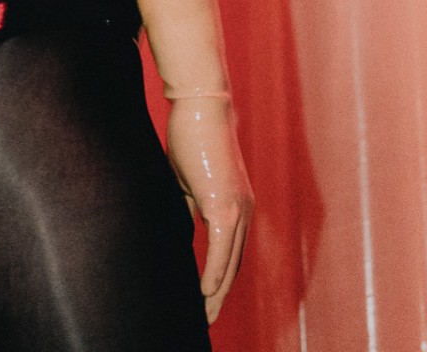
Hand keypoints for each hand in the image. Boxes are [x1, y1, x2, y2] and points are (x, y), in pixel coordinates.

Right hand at [166, 97, 253, 324]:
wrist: (201, 107)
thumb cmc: (193, 136)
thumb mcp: (189, 179)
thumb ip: (191, 206)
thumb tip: (184, 228)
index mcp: (236, 205)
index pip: (232, 253)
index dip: (222, 279)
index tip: (208, 300)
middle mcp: (243, 211)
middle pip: (235, 266)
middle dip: (222, 295)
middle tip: (208, 319)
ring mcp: (236, 209)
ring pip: (231, 264)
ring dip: (218, 293)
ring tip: (206, 315)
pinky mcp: (223, 205)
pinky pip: (221, 250)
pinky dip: (214, 274)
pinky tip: (205, 293)